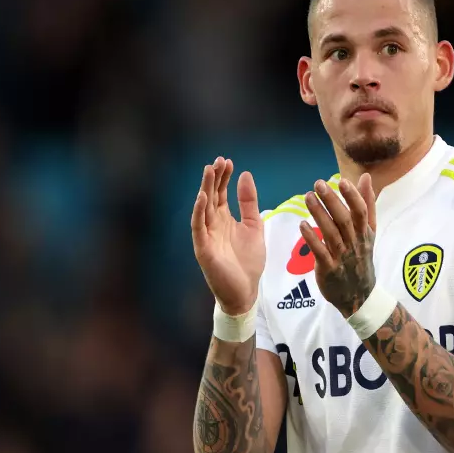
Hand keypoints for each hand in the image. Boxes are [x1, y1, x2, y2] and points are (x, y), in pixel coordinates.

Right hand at [191, 157, 264, 314]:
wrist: (245, 291)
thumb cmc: (248, 262)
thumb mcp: (254, 227)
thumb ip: (249, 203)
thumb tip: (245, 175)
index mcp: (224, 219)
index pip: (220, 193)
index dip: (223, 177)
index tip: (228, 161)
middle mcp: (213, 225)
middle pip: (211, 196)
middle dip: (213, 178)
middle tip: (218, 161)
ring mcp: (206, 236)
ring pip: (203, 208)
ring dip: (205, 189)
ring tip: (209, 171)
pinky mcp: (203, 248)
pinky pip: (198, 227)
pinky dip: (199, 212)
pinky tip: (203, 198)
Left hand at [300, 174, 378, 315]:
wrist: (359, 295)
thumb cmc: (361, 257)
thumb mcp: (369, 232)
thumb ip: (367, 204)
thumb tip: (365, 177)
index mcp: (365, 233)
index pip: (361, 212)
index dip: (352, 197)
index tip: (342, 181)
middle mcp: (355, 243)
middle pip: (344, 220)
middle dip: (332, 201)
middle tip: (318, 184)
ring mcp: (342, 257)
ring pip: (331, 233)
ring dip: (319, 214)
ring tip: (308, 197)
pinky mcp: (328, 269)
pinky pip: (320, 252)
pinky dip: (311, 239)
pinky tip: (302, 225)